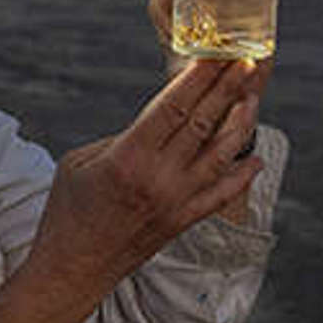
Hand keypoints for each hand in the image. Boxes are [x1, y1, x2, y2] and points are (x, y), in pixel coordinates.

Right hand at [29, 58, 262, 293]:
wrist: (73, 268)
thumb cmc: (68, 210)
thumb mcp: (81, 161)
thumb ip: (121, 138)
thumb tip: (156, 126)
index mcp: (128, 157)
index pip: (173, 107)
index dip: (198, 78)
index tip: (216, 55)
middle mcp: (159, 178)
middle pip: (203, 123)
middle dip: (227, 89)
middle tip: (247, 62)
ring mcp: (176, 201)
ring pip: (220, 155)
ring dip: (240, 124)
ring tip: (252, 98)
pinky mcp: (183, 221)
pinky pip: (221, 195)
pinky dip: (242, 176)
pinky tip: (255, 160)